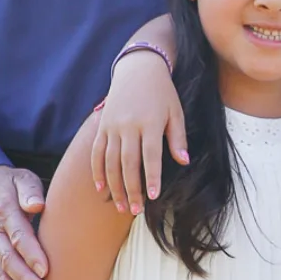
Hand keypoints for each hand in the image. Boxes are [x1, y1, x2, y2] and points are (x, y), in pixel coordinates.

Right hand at [90, 53, 187, 216]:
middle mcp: (128, 125)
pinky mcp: (102, 127)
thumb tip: (184, 161)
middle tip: (134, 210)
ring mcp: (112, 126)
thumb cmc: (162, 93)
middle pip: (127, 162)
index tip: (152, 196)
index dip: (151, 177)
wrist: (137, 69)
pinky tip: (101, 189)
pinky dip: (97, 172)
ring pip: (110, 161)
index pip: (150, 155)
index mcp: (149, 122)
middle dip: (131, 188)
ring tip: (121, 206)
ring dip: (114, 186)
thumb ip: (178, 138)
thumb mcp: (175, 112)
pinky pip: (96, 153)